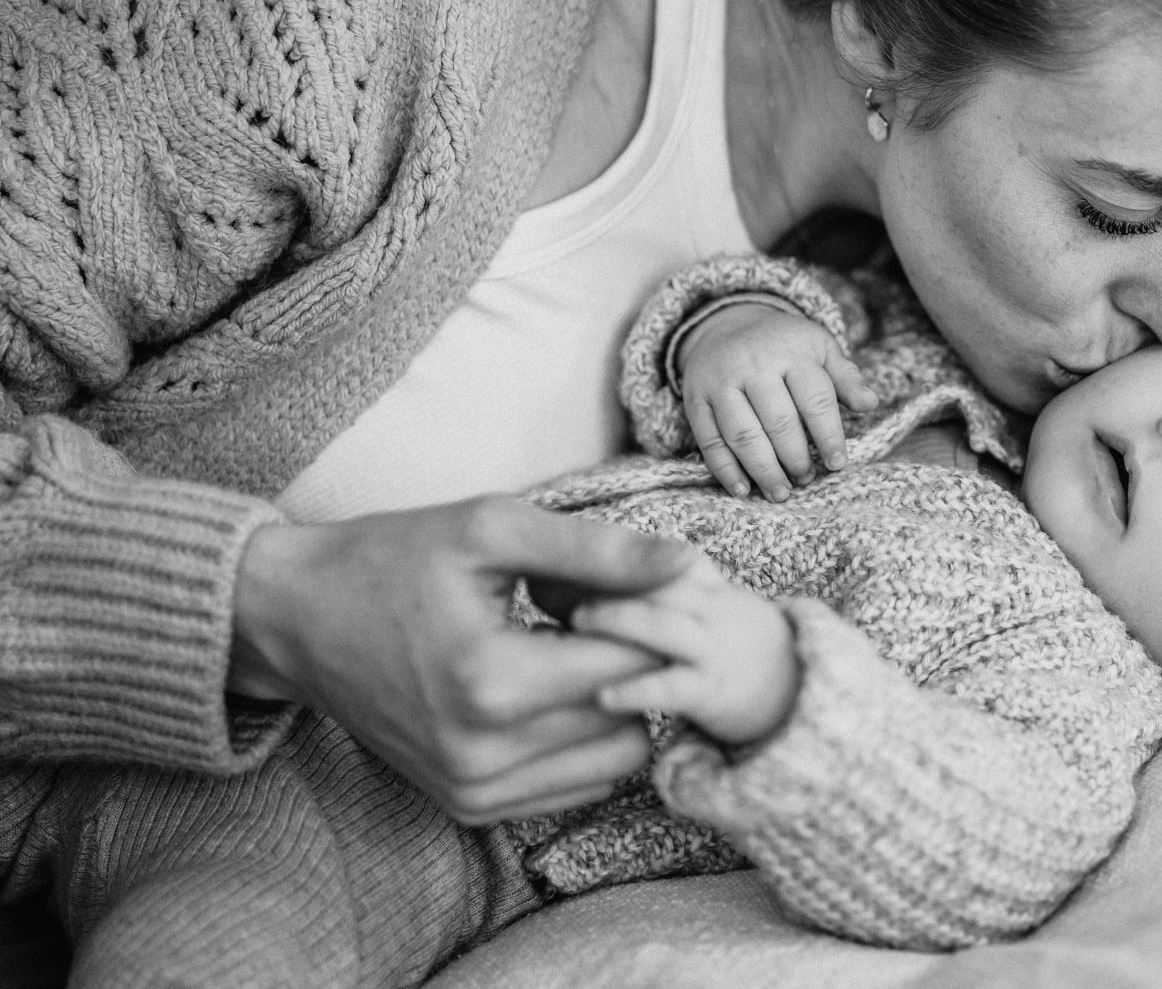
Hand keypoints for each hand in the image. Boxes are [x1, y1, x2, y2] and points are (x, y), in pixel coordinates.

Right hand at [231, 498, 700, 823]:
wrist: (294, 617)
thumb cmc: (393, 558)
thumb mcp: (494, 530)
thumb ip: (599, 551)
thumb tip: (690, 565)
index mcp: (492, 683)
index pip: (632, 662)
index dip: (649, 616)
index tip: (624, 581)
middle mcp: (484, 756)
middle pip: (631, 712)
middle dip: (631, 657)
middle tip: (592, 610)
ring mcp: (473, 792)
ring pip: (615, 758)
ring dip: (611, 702)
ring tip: (565, 647)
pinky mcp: (469, 808)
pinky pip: (576, 784)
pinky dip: (580, 736)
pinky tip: (545, 686)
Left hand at [571, 549, 798, 746]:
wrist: (807, 699)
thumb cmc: (736, 655)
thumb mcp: (707, 607)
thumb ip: (660, 590)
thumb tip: (583, 578)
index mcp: (702, 584)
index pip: (654, 551)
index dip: (611, 549)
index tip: (563, 553)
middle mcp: (709, 607)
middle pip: (653, 577)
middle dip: (602, 576)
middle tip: (548, 580)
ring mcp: (712, 646)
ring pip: (659, 622)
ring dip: (614, 618)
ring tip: (573, 623)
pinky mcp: (713, 691)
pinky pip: (671, 685)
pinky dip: (635, 687)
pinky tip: (601, 695)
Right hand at [676, 302, 877, 499]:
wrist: (728, 322)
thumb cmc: (785, 344)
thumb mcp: (819, 348)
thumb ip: (845, 378)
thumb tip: (871, 404)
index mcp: (792, 351)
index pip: (815, 400)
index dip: (828, 436)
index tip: (838, 464)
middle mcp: (753, 364)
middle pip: (778, 422)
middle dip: (795, 458)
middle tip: (807, 479)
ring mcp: (721, 382)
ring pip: (742, 434)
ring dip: (763, 470)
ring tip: (781, 492)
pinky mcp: (695, 399)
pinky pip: (709, 440)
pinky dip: (725, 470)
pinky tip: (743, 490)